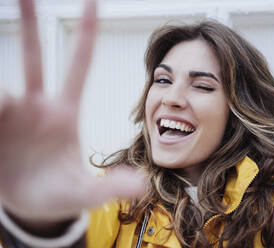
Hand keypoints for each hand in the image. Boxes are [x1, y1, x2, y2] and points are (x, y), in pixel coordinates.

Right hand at [0, 0, 144, 222]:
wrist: (30, 209)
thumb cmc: (60, 196)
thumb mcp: (85, 194)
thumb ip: (109, 188)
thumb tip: (141, 186)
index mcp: (64, 113)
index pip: (79, 65)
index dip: (86, 32)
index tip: (93, 0)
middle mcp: (37, 106)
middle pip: (35, 56)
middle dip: (29, 22)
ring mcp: (13, 115)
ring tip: (5, 111)